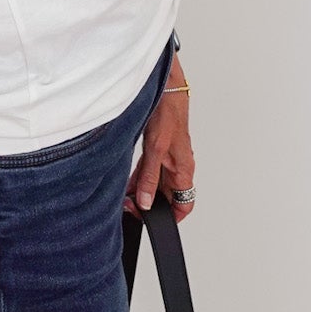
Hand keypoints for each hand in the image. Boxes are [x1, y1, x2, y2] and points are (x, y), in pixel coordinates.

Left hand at [124, 55, 194, 222]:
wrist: (165, 87)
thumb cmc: (170, 113)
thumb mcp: (157, 150)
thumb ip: (151, 177)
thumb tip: (147, 202)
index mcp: (184, 168)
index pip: (185, 203)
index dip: (172, 217)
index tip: (156, 224)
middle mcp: (177, 165)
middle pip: (166, 195)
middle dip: (150, 204)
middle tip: (131, 208)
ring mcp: (167, 157)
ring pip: (155, 183)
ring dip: (142, 191)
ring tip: (125, 197)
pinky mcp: (157, 148)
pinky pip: (148, 170)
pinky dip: (138, 178)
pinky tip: (126, 182)